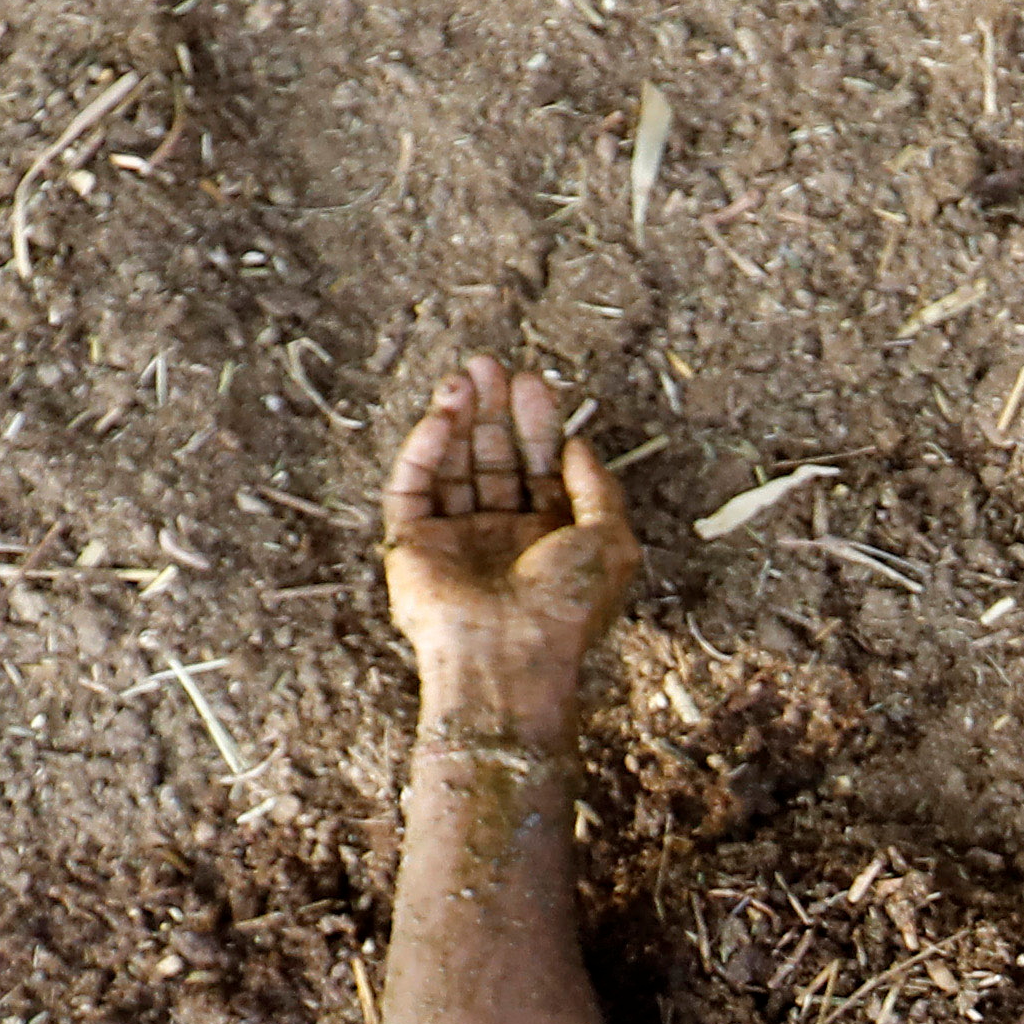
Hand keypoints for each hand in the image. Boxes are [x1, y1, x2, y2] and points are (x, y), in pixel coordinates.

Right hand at [380, 353, 636, 734]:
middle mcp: (501, 536)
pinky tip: (442, 415)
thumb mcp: (611, 541)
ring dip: (458, 418)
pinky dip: (424, 449)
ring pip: (454, 465)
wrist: (509, 659)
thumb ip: (600, 487)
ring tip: (464, 376)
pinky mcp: (412, 543)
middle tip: (492, 365)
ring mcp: (455, 539)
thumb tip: (579, 443)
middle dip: (495, 411)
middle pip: (495, 459)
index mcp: (549, 539)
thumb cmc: (566, 607)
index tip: (535, 382)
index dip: (537, 424)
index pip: (540, 468)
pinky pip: (413, 486)